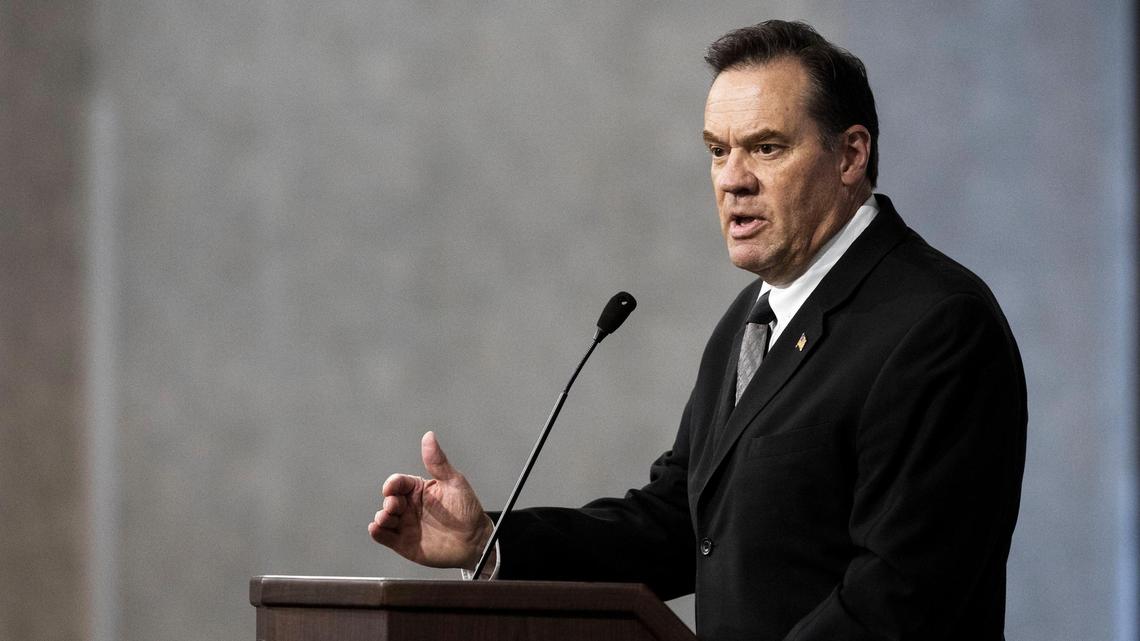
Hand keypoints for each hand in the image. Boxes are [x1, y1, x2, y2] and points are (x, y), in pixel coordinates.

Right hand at [368, 431, 493, 569]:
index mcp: (419, 490)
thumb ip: (438, 462)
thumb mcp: (453, 482)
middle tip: (394, 506)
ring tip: (386, 518)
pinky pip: (385, 536)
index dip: (392, 484)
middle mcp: (410, 506)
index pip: (399, 483)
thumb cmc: (467, 510)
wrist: (475, 542)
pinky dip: (377, 532)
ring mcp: (406, 525)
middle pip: (389, 500)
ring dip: (381, 517)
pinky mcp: (403, 543)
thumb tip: (428, 436)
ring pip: (384, 518)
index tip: (391, 488)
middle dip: (388, 502)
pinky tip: (376, 529)